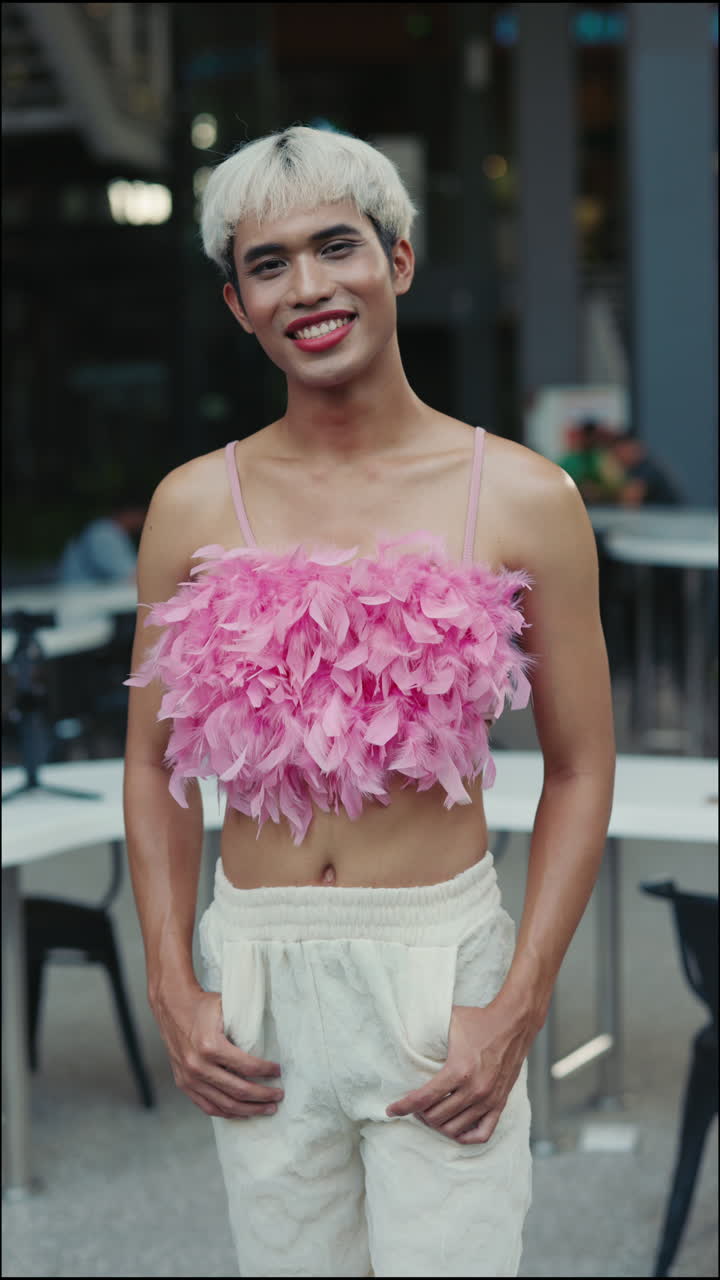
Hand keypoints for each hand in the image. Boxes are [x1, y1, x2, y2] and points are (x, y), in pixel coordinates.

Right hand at [153, 984, 283, 1118]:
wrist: (171, 1007)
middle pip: (238, 1091)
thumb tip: (270, 1038)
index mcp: (210, 1046)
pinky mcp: (183, 1084)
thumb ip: (245, 1024)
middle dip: (263, 1096)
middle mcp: (198, 1066)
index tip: (278, 1071)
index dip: (266, 1071)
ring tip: (266, 1109)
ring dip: (249, 1110)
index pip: (246, 1067)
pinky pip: (208, 1107)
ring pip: (225, 1105)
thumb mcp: (226, 1007)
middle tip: (278, 1095)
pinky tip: (242, 1112)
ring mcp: (189, 1078)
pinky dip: (227, 1112)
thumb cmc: (202, 1006)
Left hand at [385, 1000, 533, 1143]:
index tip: (391, 1109)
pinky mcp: (500, 1103)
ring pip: (454, 1128)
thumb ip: (426, 1032)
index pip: (424, 1098)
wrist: (513, 1023)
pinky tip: (453, 1128)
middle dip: (419, 1114)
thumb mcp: (448, 1022)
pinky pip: (481, 1134)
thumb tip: (402, 1034)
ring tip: (429, 1114)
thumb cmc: (478, 1021)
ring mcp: (489, 1099)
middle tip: (413, 1106)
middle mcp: (475, 1089)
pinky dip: (464, 1136)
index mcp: (459, 1070)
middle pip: (436, 1117)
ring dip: (437, 1125)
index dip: (403, 1106)